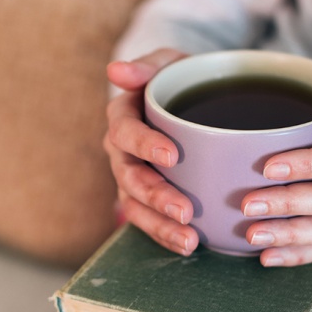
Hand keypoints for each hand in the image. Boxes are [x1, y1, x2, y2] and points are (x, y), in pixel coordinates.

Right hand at [104, 48, 200, 255]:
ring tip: (190, 241)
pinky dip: (166, 236)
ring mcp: (130, 178)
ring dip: (160, 226)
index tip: (172, 156)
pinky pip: (149, 222)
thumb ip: (146, 66)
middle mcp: (121, 151)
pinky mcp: (145, 200)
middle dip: (156, 196)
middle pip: (130, 177)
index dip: (145, 145)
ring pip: (136, 207)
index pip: (125, 132)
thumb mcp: (170, 64)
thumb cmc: (182, 80)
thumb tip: (115, 70)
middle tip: (185, 211)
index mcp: (122, 116)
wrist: (196, 101)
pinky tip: (189, 246)